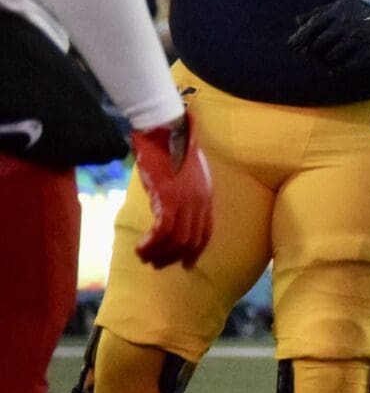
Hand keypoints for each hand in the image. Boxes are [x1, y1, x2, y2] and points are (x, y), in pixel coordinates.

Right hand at [129, 111, 212, 268]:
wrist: (163, 128)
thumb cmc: (169, 147)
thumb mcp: (185, 172)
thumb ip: (185, 191)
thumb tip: (174, 208)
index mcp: (207, 196)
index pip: (206, 232)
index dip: (196, 251)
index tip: (186, 264)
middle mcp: (201, 201)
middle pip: (192, 240)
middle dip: (173, 257)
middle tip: (156, 263)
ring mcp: (187, 200)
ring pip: (177, 240)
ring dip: (159, 253)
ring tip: (144, 255)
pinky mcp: (170, 198)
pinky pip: (164, 231)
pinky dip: (152, 243)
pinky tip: (141, 247)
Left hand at [289, 0, 369, 71]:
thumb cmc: (364, 11)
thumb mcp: (342, 5)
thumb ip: (319, 11)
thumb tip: (297, 21)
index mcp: (338, 12)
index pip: (313, 26)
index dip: (300, 37)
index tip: (292, 45)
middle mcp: (346, 25)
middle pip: (319, 43)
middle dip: (309, 51)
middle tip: (305, 55)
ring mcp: (356, 40)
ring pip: (330, 56)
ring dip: (323, 60)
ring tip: (321, 60)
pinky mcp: (366, 52)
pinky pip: (346, 66)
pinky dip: (336, 69)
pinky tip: (331, 70)